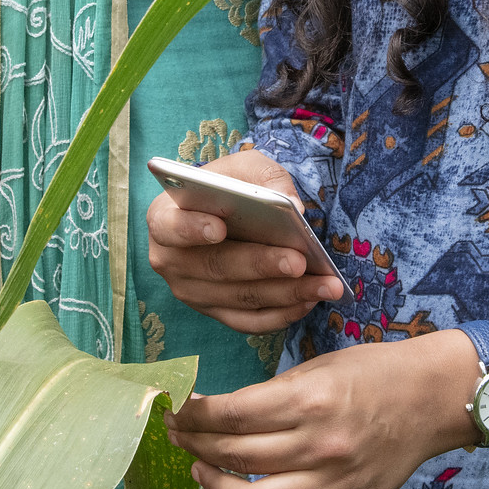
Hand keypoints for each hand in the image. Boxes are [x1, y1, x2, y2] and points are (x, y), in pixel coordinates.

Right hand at [145, 149, 344, 332]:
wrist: (222, 213)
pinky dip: (282, 314)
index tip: (219, 227)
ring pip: (239, 298)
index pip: (170, 226)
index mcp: (163, 217)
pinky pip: (249, 321)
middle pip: (215, 267)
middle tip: (298, 261)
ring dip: (286, 294)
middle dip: (261, 265)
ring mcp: (191, 292)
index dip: (192, 228)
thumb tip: (293, 207)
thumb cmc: (230, 186)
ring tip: (324, 284)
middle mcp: (170, 260)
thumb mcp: (244, 167)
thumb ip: (266, 178)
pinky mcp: (214, 312)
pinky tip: (311, 300)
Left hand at [166, 329, 477, 488]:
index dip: (194, 414)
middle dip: (195, 444)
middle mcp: (318, 447)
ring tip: (202, 471)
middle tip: (178, 434)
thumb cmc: (376, 371)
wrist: (436, 396)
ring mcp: (334, 484)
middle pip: (235, 456)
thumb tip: (221, 411)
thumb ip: (274, 393)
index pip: (231, 415)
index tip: (176, 408)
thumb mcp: (320, 366)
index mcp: (309, 401)